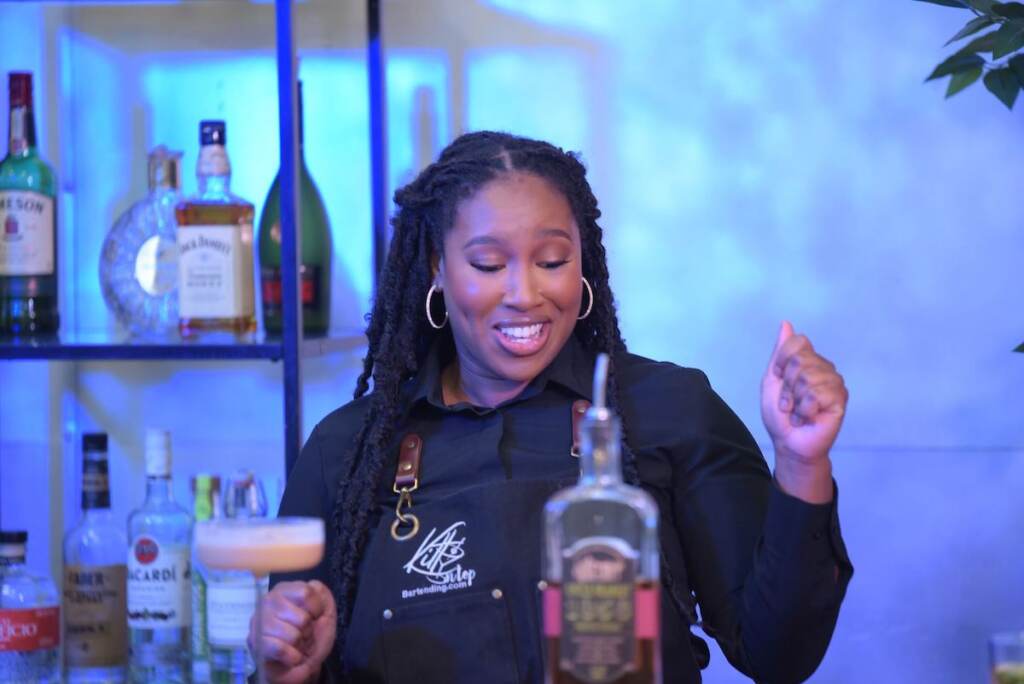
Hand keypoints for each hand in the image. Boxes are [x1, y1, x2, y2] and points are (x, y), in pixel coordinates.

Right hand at [250, 580, 336, 683]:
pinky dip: (292, 656)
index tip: (315, 617)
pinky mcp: (255, 643)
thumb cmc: (313, 635)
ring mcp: (259, 622)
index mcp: (286, 590)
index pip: (306, 592)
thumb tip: (313, 586)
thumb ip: (322, 594)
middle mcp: (269, 601)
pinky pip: (281, 649)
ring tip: (295, 644)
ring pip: (293, 635)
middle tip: (303, 634)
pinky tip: (289, 655)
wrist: (303, 663)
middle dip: (308, 631)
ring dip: (300, 645)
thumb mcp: (325, 611)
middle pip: (302, 617)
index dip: (317, 609)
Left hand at [760, 321, 847, 502]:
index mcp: (809, 361)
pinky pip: (816, 394)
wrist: (788, 442)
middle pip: (801, 359)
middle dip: (786, 385)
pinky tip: (807, 417)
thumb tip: (786, 323)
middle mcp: (825, 368)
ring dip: (794, 400)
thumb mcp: (772, 380)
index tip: (779, 379)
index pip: (798, 342)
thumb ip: (780, 353)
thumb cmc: (780, 415)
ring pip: (807, 377)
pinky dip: (804, 409)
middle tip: (789, 402)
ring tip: (798, 411)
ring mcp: (835, 383)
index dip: (782, 362)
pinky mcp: (840, 400)